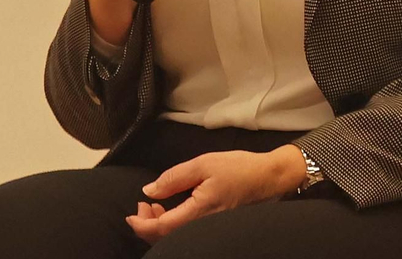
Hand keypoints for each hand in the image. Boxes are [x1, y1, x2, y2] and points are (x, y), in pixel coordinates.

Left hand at [126, 147, 308, 243]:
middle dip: (147, 225)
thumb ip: (175, 177)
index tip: (131, 215)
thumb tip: (150, 191)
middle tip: (142, 206)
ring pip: (175, 236)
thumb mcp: (205, 164)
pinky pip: (186, 233)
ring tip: (154, 206)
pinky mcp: (214, 227)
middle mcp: (202, 226)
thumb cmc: (240, 168)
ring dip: (159, 225)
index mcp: (199, 211)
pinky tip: (171, 210)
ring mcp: (209, 229)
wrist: (270, 178)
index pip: (161, 228)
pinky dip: (172, 225)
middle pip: (165, 238)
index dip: (141, 225)